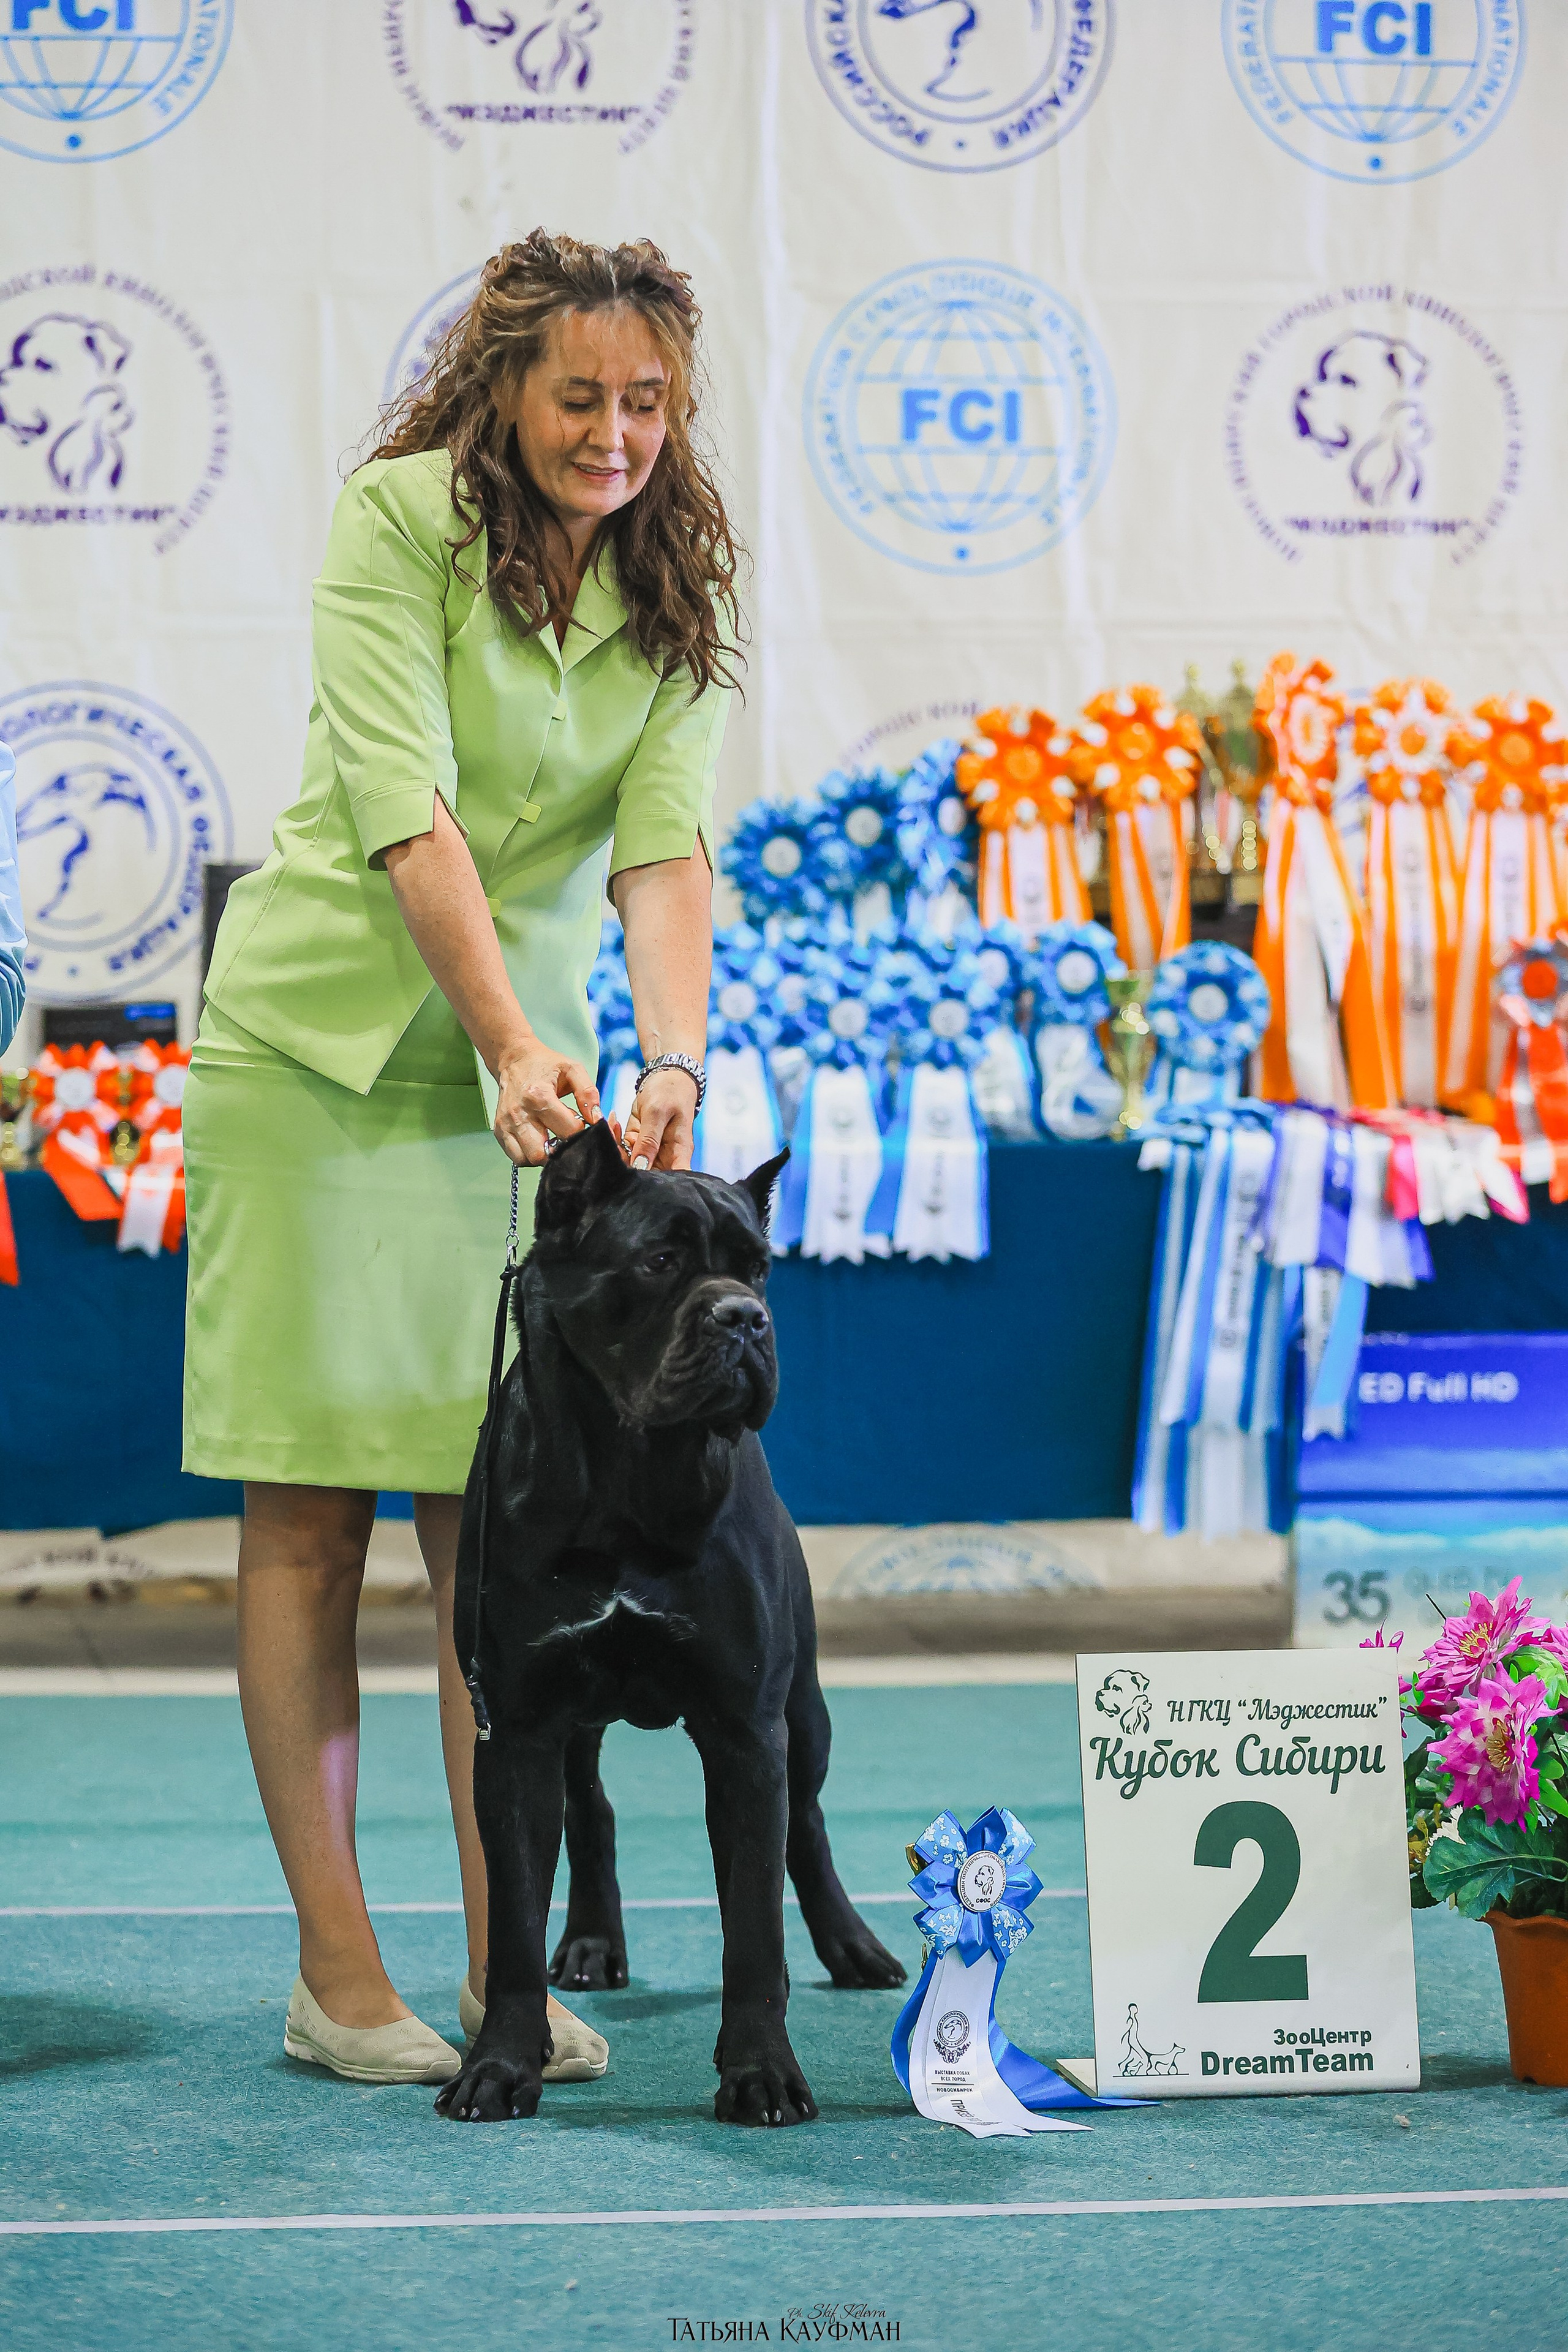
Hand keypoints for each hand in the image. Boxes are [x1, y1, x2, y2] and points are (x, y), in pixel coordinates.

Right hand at [493, 1042, 599, 1166]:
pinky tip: (538, 1142)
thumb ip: (588, 1093)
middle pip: (542, 1154)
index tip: (581, 1125)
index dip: (581, 1133)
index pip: (567, 1132)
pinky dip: (528, 1156)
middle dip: (559, 1152)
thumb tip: (596, 1118)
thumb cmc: (544, 1065)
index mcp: (539, 1097)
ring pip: (526, 1159)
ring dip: (543, 1157)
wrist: (515, 1059)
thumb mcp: (572, 1069)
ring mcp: (506, 1124)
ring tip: (552, 1142)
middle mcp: (520, 1113)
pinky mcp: (499, 1130)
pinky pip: (515, 1156)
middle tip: (566, 1139)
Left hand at [623, 1065, 698, 1171]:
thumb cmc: (669, 1092)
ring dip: (616, 1147)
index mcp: (679, 1152)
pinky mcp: (636, 1143)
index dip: (658, 1187)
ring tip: (614, 1124)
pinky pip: (622, 1149)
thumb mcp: (658, 1113)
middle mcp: (665, 1156)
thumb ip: (649, 1139)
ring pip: (629, 1163)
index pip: (674, 1180)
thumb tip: (641, 1165)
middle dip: (627, 1163)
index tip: (637, 1179)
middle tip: (619, 1141)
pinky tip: (613, 1121)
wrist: (666, 1076)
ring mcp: (649, 1151)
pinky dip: (614, 1137)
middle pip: (646, 1175)